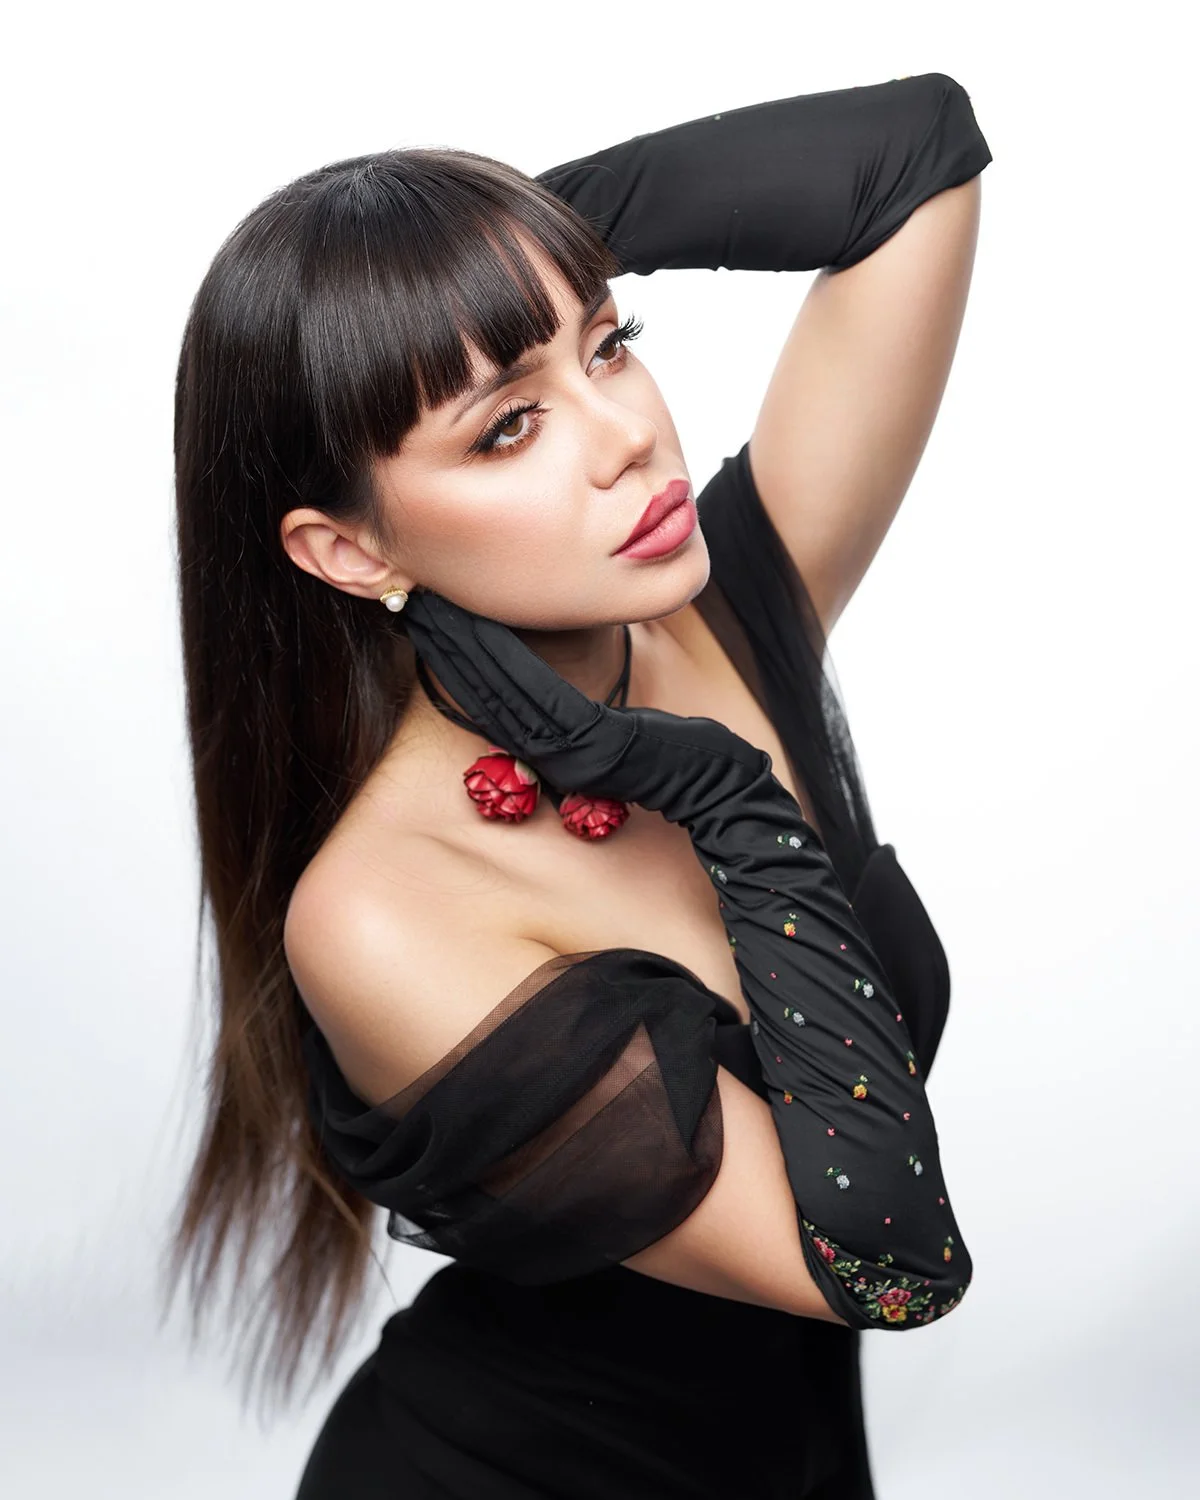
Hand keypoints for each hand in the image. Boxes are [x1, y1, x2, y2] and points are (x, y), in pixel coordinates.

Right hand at [401, 587, 769, 817]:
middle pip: (484, 691)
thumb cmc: (684, 751)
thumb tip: (556, 678)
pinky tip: (481, 626)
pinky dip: (504, 659)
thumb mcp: (623, 722)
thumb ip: (582, 707)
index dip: (457, 657)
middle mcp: (551, 755)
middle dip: (446, 644)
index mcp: (556, 748)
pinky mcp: (588, 744)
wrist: (721, 787)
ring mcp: (567, 754)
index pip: (493, 696)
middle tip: (410, 599)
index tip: (429, 617)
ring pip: (500, 691)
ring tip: (431, 606)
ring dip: (462, 647)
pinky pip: (536, 693)